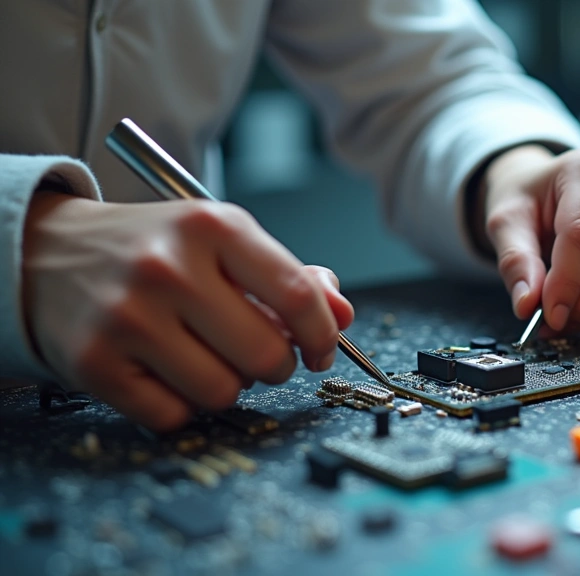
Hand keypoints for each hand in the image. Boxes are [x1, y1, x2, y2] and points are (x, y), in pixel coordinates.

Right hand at [22, 191, 352, 430]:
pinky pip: (175, 414)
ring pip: (224, 392)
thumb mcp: (221, 241)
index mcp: (212, 227)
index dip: (324, 335)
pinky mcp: (94, 362)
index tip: (321, 351)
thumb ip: (290, 275)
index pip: (298, 295)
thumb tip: (343, 314)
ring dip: (227, 385)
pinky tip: (165, 372)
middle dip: (274, 364)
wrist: (47, 252)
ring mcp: (128, 317)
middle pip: (268, 356)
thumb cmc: (152, 249)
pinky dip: (181, 404)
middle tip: (254, 352)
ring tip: (203, 355)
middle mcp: (169, 268)